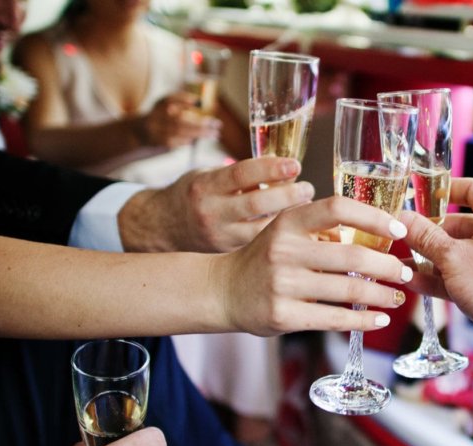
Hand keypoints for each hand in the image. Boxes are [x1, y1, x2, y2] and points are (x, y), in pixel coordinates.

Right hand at [118, 157, 314, 252]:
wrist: (164, 228)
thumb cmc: (195, 195)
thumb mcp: (209, 176)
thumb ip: (240, 175)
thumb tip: (286, 168)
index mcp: (205, 186)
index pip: (240, 173)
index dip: (270, 168)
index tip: (294, 164)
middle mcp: (211, 212)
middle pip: (256, 203)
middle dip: (288, 195)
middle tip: (307, 188)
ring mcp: (220, 237)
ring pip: (262, 229)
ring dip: (290, 219)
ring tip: (308, 209)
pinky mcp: (228, 254)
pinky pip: (260, 245)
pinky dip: (282, 237)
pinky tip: (300, 231)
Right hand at [137, 93, 220, 149]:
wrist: (140, 131)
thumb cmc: (160, 114)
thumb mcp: (167, 102)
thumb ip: (182, 99)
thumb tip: (200, 102)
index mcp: (160, 104)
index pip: (171, 99)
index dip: (184, 100)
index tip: (200, 102)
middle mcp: (156, 116)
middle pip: (179, 119)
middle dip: (200, 123)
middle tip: (217, 124)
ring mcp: (156, 130)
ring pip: (179, 132)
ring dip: (198, 134)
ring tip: (214, 134)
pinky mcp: (158, 142)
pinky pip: (177, 142)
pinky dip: (189, 140)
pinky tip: (199, 139)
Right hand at [214, 196, 414, 335]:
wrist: (224, 291)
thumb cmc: (266, 259)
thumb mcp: (286, 232)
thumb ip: (322, 230)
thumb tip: (377, 235)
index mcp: (288, 222)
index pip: (338, 208)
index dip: (373, 217)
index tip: (399, 229)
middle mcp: (284, 250)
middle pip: (352, 256)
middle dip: (388, 266)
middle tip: (405, 272)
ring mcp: (283, 285)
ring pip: (349, 290)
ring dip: (381, 295)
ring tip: (396, 296)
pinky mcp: (283, 316)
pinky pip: (334, 319)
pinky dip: (363, 320)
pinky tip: (379, 319)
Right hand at [399, 177, 472, 382]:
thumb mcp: (453, 257)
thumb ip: (426, 237)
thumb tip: (404, 220)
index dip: (447, 189)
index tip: (422, 195)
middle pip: (460, 225)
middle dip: (430, 232)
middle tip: (403, 236)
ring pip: (458, 255)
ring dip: (430, 259)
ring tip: (400, 263)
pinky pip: (462, 277)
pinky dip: (440, 279)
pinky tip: (414, 283)